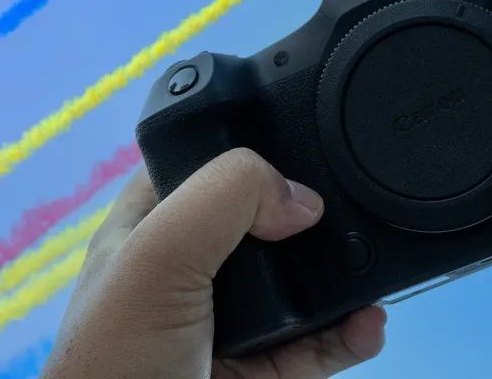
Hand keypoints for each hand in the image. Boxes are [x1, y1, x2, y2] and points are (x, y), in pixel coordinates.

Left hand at [42, 148, 386, 378]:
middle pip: (270, 217)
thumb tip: (304, 201)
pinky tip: (370, 323)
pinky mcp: (268, 369)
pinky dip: (355, 331)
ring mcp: (234, 320)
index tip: (303, 136)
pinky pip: (326, 340)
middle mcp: (195, 266)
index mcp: (151, 225)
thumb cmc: (117, 361)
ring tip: (375, 267)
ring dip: (347, 273)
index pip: (205, 159)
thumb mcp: (154, 255)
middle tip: (350, 209)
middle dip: (315, 213)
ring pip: (305, 279)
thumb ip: (224, 197)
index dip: (250, 143)